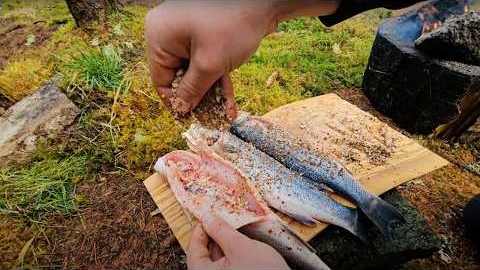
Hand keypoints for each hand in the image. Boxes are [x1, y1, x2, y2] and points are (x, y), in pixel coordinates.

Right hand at [145, 1, 339, 116]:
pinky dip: (218, 78)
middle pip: (180, 76)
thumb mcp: (210, 64)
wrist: (264, 2)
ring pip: (196, 71)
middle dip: (199, 98)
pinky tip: (230, 102)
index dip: (175, 101)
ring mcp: (188, 33)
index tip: (188, 120)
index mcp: (159, 36)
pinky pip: (206, 61)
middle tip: (211, 120)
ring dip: (212, 92)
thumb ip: (192, 89)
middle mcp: (169, 33)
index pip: (160, 79)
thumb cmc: (232, 26)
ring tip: (225, 115)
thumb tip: (179, 109)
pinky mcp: (205, 35)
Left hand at [187, 214, 289, 269]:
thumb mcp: (240, 247)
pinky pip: (230, 262)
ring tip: (236, 227)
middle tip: (224, 216)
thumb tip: (207, 217)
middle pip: (206, 252)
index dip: (201, 227)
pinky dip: (234, 250)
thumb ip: (221, 231)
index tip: (209, 213)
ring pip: (219, 257)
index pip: (194, 247)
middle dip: (215, 233)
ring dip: (226, 241)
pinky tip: (243, 241)